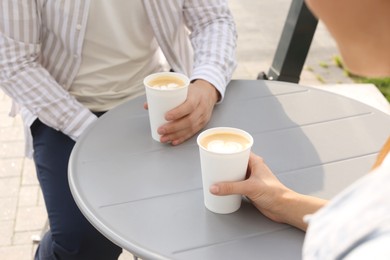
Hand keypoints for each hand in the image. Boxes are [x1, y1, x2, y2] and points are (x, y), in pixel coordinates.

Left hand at [154, 79, 218, 144]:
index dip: (178, 112)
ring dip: (175, 135)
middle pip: (189, 120)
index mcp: (196, 97)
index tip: (166, 116)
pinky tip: (173, 141)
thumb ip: (165, 96)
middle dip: (173, 128)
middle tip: (160, 130)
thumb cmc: (191, 91)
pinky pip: (192, 133)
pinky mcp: (202, 124)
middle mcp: (201, 108)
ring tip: (163, 138)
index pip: (189, 106)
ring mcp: (203, 117)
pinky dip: (182, 138)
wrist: (208, 92)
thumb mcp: (182, 89)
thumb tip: (147, 105)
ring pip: (190, 129)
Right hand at [210, 153, 326, 230]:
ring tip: (215, 175)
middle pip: (235, 163)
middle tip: (213, 164)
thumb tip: (214, 188)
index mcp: (255, 162)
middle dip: (225, 164)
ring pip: (235, 174)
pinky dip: (229, 185)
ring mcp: (251, 179)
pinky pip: (236, 184)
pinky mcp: (249, 189)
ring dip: (226, 175)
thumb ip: (231, 188)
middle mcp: (253, 169)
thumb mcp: (250, 187)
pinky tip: (222, 187)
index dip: (229, 151)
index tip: (218, 151)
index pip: (240, 151)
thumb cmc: (274, 193)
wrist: (283, 207)